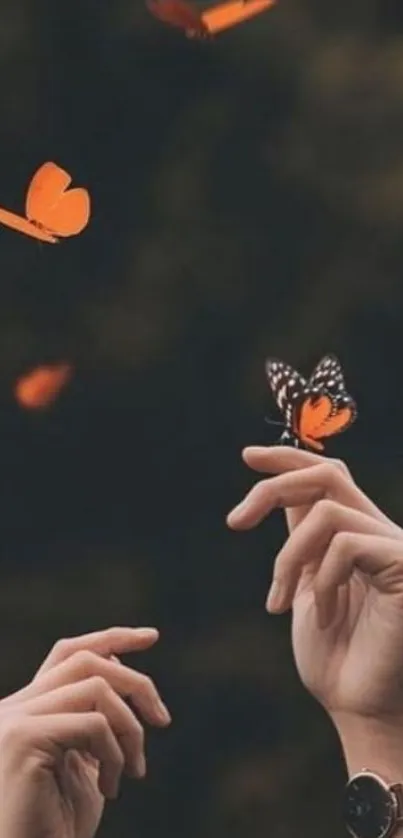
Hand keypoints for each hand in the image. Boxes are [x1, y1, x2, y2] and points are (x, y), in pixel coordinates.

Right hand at [0, 626, 170, 837]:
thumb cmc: (57, 826)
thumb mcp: (84, 761)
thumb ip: (94, 717)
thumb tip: (117, 663)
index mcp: (23, 710)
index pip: (67, 655)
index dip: (111, 638)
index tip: (151, 636)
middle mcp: (11, 709)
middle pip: (86, 661)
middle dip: (135, 683)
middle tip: (163, 719)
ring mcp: (13, 721)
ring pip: (96, 688)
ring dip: (129, 728)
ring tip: (134, 769)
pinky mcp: (23, 739)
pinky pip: (93, 723)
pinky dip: (115, 753)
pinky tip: (110, 788)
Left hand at [227, 447, 402, 728]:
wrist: (360, 708)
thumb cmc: (334, 658)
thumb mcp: (305, 589)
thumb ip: (301, 542)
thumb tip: (282, 497)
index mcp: (358, 536)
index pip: (328, 477)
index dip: (288, 459)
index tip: (247, 456)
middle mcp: (380, 533)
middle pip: (328, 475)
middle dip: (273, 487)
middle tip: (234, 522)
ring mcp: (395, 547)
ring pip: (326, 512)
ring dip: (288, 558)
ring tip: (278, 603)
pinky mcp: (402, 564)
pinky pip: (345, 544)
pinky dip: (320, 579)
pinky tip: (324, 616)